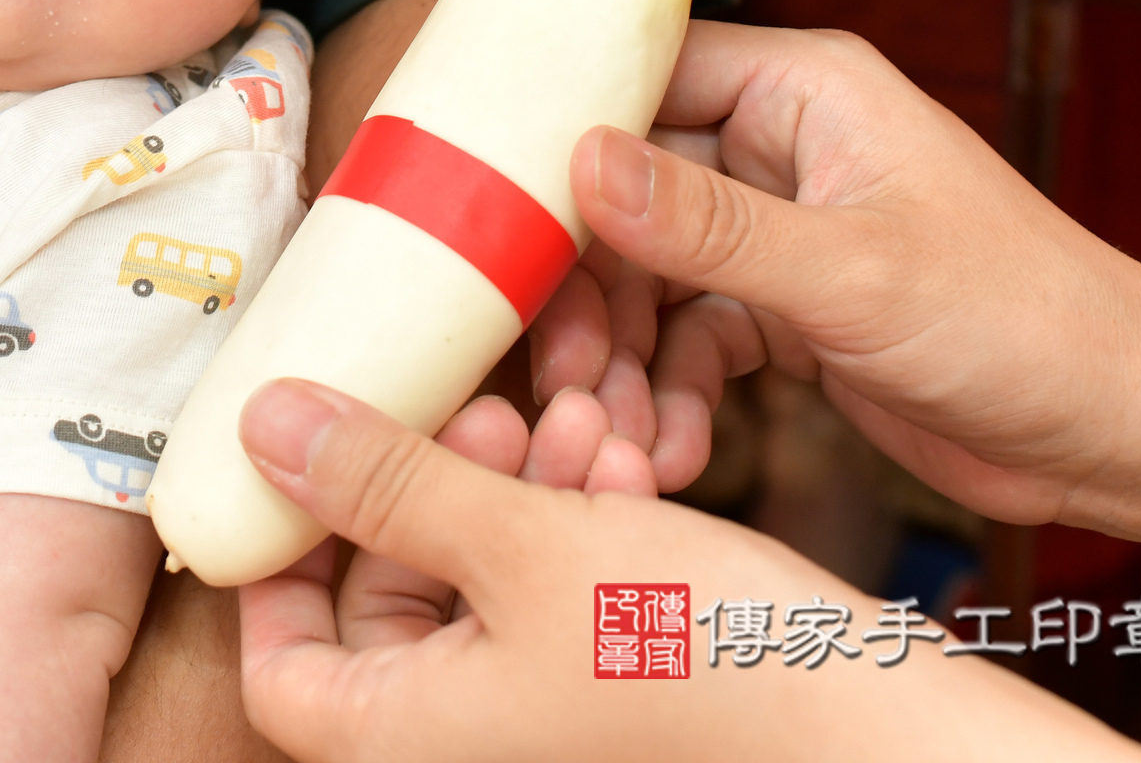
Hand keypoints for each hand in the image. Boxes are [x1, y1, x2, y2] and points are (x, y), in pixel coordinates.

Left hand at [235, 379, 1140, 762]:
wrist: (878, 722)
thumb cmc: (702, 657)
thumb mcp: (522, 544)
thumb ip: (387, 483)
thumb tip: (262, 429)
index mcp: (404, 740)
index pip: (278, 667)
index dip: (283, 558)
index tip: (317, 459)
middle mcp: (463, 746)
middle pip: (383, 606)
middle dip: (433, 488)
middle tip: (489, 412)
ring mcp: (540, 725)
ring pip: (477, 587)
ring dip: (515, 487)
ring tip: (574, 417)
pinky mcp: (608, 692)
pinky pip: (550, 602)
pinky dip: (570, 525)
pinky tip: (620, 458)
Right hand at [533, 21, 1140, 586]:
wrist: (1114, 429)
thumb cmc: (1018, 321)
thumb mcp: (850, 274)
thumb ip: (706, 225)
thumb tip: (577, 161)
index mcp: (800, 89)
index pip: (637, 73)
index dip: (552, 129)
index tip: (476, 199)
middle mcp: (774, 145)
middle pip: (619, 191)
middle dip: (584, 292)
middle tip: (566, 376)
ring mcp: (772, 228)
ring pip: (641, 277)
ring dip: (621, 362)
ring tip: (616, 440)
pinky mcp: (777, 307)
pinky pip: (683, 338)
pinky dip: (667, 396)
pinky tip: (669, 453)